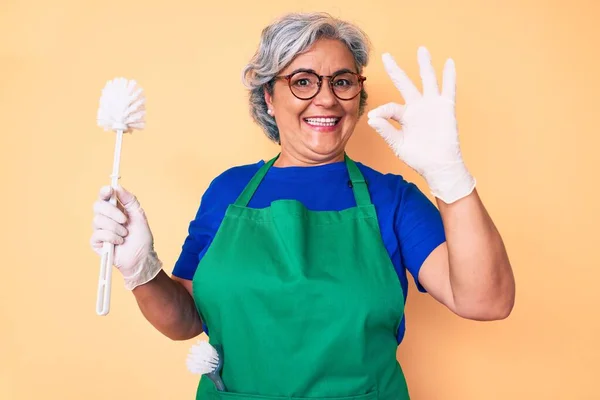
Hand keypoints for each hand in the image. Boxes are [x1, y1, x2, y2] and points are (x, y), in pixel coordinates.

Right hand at [90, 185, 161, 289]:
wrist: (142, 257)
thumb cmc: (141, 238)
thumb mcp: (139, 215)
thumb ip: (130, 200)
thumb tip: (117, 186)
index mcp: (115, 209)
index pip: (104, 196)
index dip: (104, 191)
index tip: (109, 190)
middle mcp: (105, 218)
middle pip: (98, 206)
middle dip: (113, 212)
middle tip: (125, 220)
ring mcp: (100, 230)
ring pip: (98, 220)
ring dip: (115, 228)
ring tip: (125, 235)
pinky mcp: (97, 243)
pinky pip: (98, 234)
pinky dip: (112, 237)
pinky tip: (119, 242)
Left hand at [367, 46, 474, 203]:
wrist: (438, 166)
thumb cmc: (418, 157)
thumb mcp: (398, 144)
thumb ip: (386, 130)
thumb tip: (371, 117)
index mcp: (403, 116)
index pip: (389, 107)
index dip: (381, 111)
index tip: (374, 117)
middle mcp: (416, 107)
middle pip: (404, 83)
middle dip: (395, 69)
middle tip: (386, 55)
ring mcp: (431, 105)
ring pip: (427, 80)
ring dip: (424, 65)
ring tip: (421, 49)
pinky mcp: (445, 107)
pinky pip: (448, 88)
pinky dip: (449, 76)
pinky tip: (448, 62)